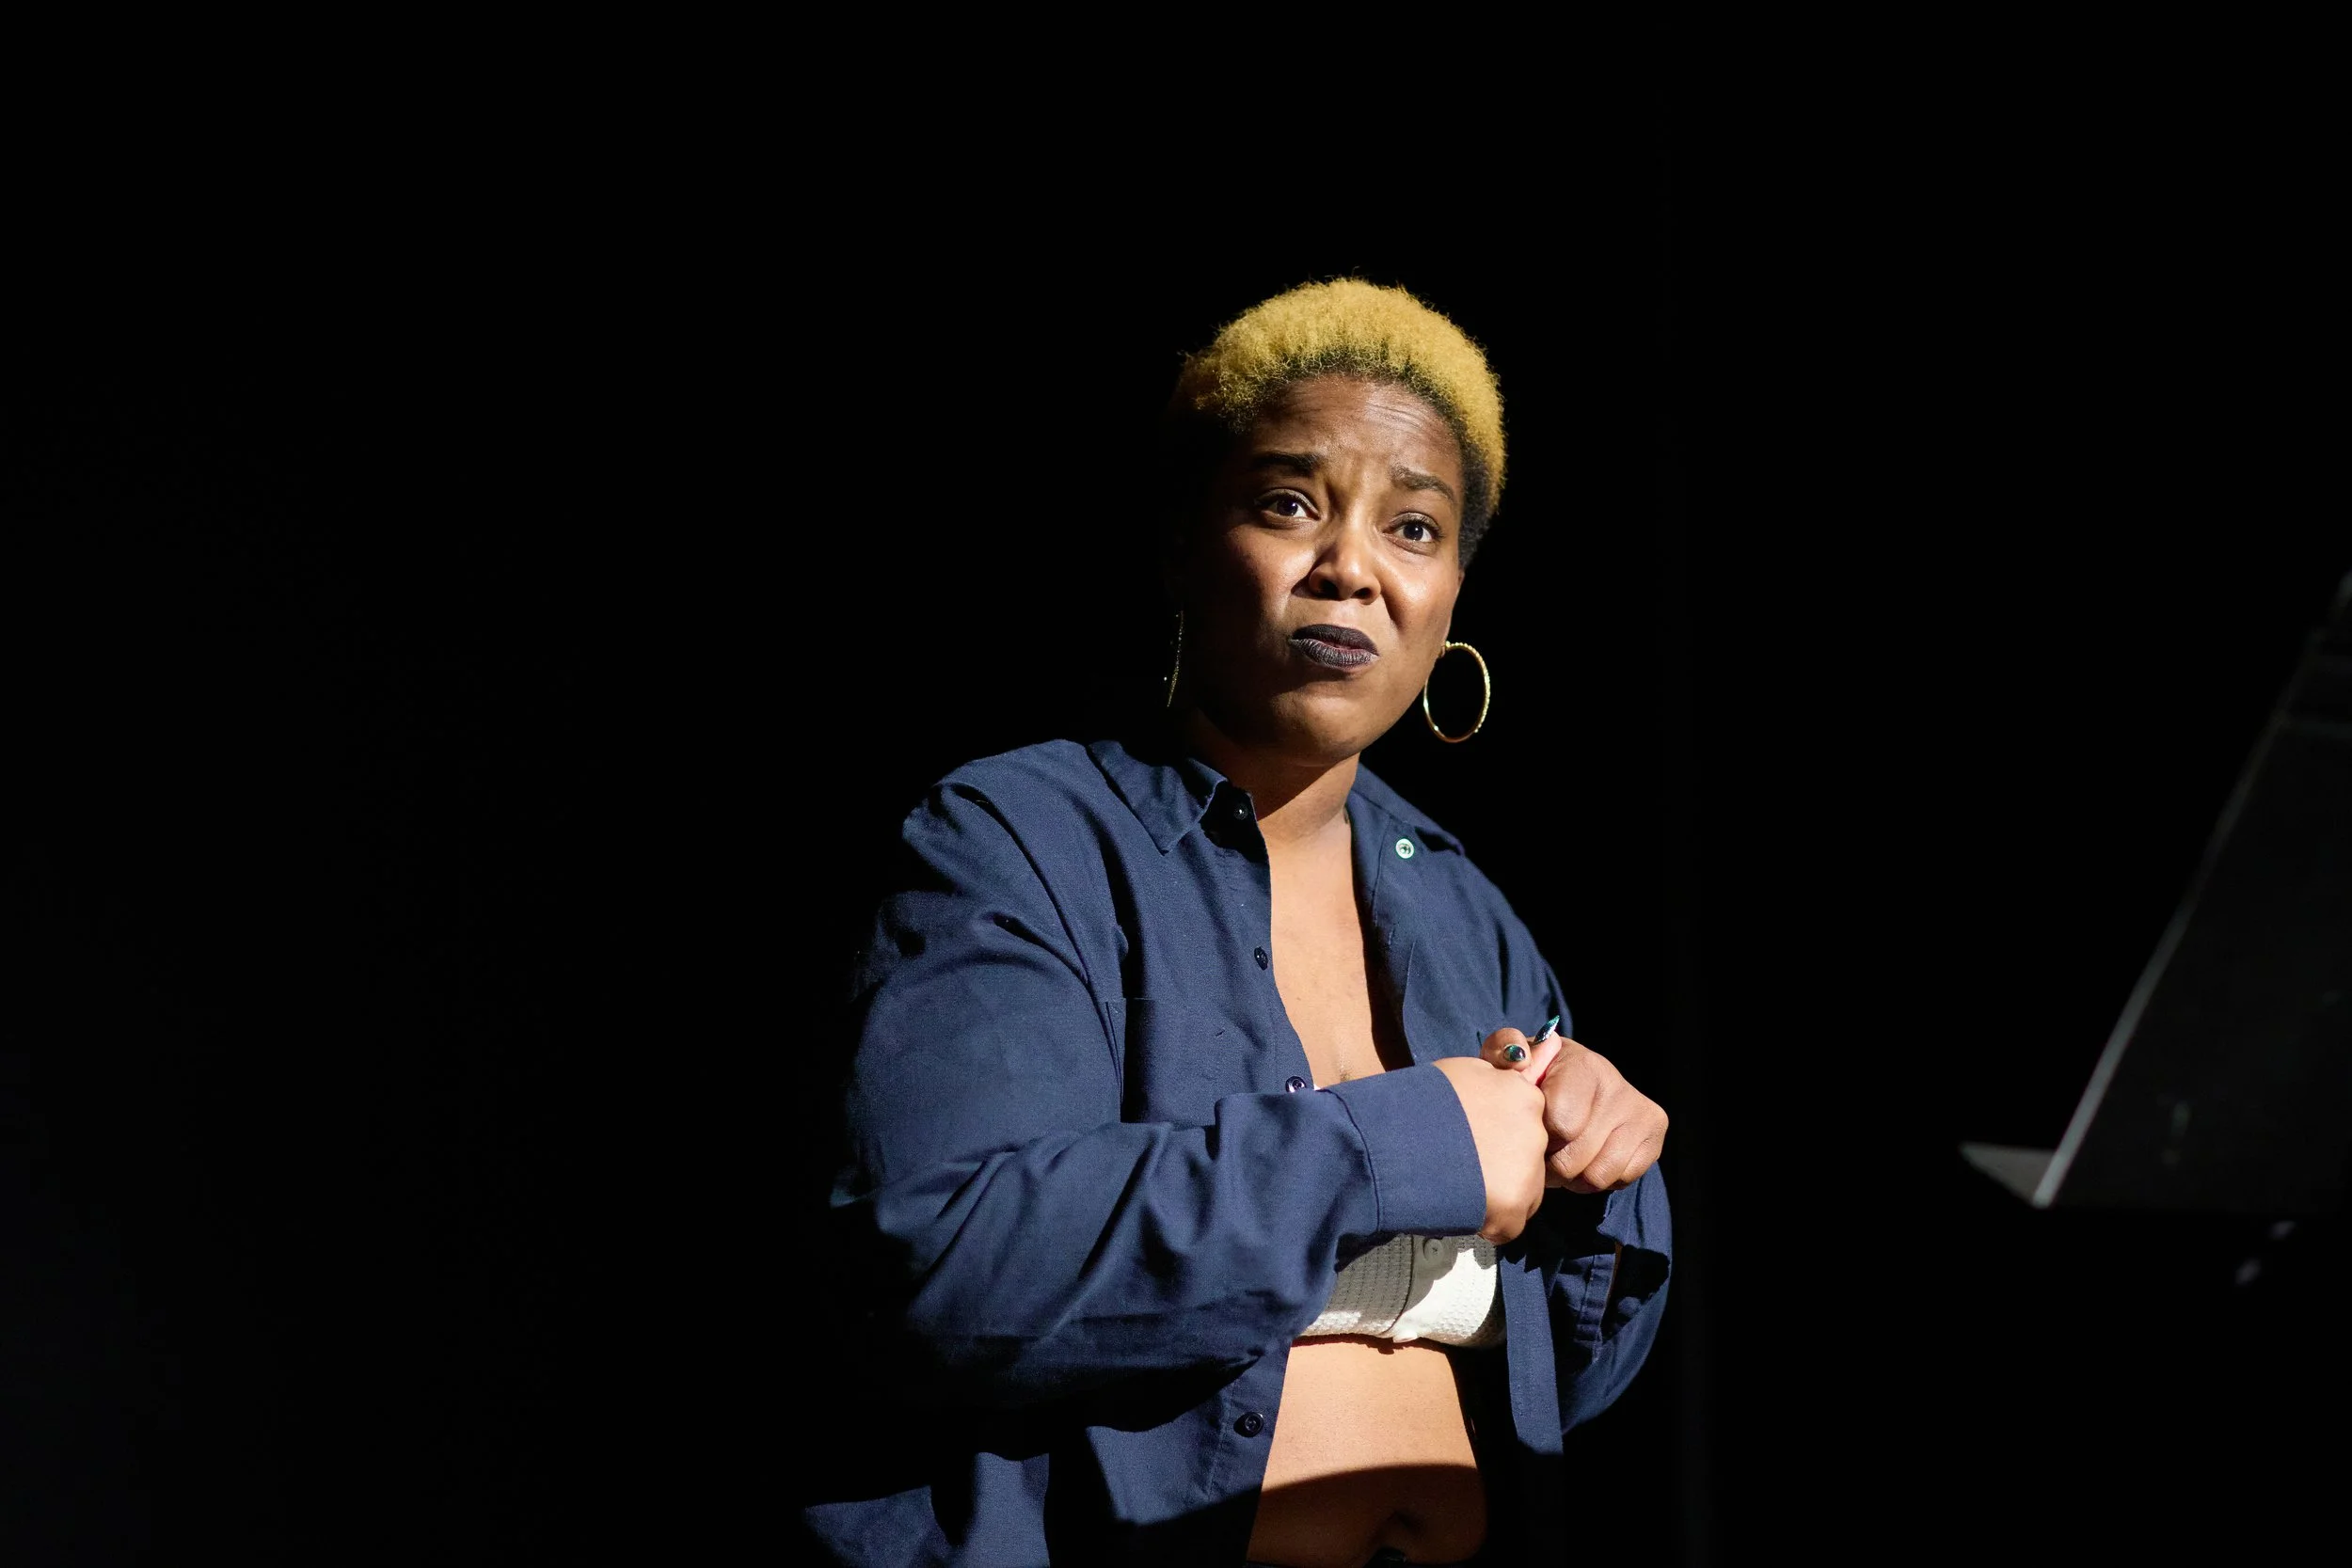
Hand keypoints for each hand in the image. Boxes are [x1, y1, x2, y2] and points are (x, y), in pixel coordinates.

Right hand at [1431, 1055, 1549, 1244]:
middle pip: (1529, 1159)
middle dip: (1502, 1165)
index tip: (1474, 1139)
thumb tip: (1507, 1081)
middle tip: (1463, 1164)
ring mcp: (1528, 1170)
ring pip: (1524, 1193)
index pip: (1528, 1121)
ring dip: (1497, 1195)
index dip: (1500, 1134)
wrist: (1392, 1139)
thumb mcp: (1462, 1073)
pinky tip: (1460, 1204)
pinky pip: (1508, 1225)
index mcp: (1524, 1093)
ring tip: (1459, 1184)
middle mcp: (1535, 1129)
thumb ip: (1493, 1083)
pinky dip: (1487, 1223)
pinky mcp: (1513, 1206)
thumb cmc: (1417, 1103)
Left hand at [1481, 1028, 1666, 1192]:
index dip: (1539, 1137)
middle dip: (1549, 1164)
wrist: (1573, 1081)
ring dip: (1571, 1177)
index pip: (1561, 1125)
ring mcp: (1640, 1111)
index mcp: (1583, 1065)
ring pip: (1596, 1176)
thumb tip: (1521, 1057)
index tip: (1531, 1128)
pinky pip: (1618, 1181)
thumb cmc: (1534, 1076)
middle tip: (1542, 1150)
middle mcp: (1618, 1084)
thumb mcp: (1509, 1058)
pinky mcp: (1654, 1135)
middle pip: (1574, 1159)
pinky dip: (1595, 1180)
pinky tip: (1585, 1158)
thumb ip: (1504, 1049)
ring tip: (1561, 1154)